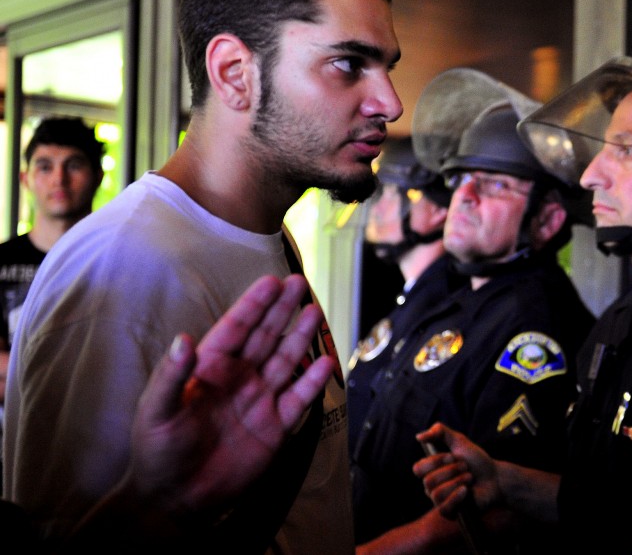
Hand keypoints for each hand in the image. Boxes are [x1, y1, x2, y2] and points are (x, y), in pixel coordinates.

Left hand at [128, 274, 333, 517]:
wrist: (176, 499)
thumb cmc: (157, 451)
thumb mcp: (156, 410)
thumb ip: (172, 375)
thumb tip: (184, 338)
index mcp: (209, 369)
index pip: (235, 329)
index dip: (253, 305)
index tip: (271, 282)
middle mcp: (238, 379)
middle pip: (265, 337)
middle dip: (281, 310)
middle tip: (298, 283)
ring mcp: (259, 401)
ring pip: (285, 361)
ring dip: (300, 337)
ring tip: (314, 311)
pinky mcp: (275, 428)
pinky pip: (298, 400)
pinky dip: (313, 382)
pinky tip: (325, 363)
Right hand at [414, 422, 500, 517]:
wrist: (495, 478)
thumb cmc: (477, 461)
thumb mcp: (460, 441)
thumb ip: (440, 432)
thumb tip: (419, 436)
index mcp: (432, 471)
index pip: (418, 468)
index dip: (435, 461)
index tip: (452, 456)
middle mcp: (433, 487)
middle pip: (428, 481)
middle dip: (450, 471)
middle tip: (466, 467)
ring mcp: (440, 501)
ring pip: (436, 494)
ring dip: (457, 482)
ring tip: (470, 478)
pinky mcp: (450, 513)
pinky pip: (443, 508)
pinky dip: (456, 497)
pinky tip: (466, 491)